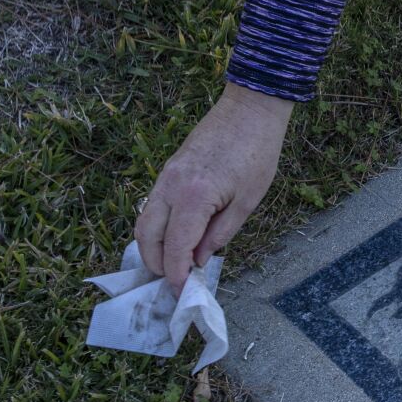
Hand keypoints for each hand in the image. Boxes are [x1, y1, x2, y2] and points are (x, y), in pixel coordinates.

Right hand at [135, 84, 294, 293]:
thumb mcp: (247, 201)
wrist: (250, 108)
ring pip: (144, 222)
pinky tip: (175, 238)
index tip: (182, 293)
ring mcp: (164, 176)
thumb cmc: (257, 152)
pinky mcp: (167, 170)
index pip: (174, 248)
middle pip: (146, 238)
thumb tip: (197, 260)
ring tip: (173, 265)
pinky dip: (156, 227)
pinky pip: (152, 206)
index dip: (175, 275)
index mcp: (193, 197)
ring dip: (152, 247)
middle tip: (175, 283)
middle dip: (156, 265)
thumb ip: (220, 234)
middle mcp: (170, 187)